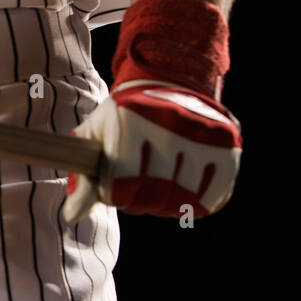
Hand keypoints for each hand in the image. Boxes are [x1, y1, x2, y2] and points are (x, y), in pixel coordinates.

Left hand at [63, 79, 241, 222]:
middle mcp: (170, 122)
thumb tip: (72, 217)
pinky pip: (213, 198)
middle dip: (140, 203)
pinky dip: (197, 204)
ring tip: (157, 188)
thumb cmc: (120, 119)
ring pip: (184, 200)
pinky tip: (183, 191)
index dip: (114, 196)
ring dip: (167, 205)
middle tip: (135, 192)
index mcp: (130, 118)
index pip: (121, 184)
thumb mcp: (95, 138)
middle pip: (154, 195)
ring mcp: (203, 133)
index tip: (113, 188)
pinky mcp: (228, 145)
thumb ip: (83, 178)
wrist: (167, 83)